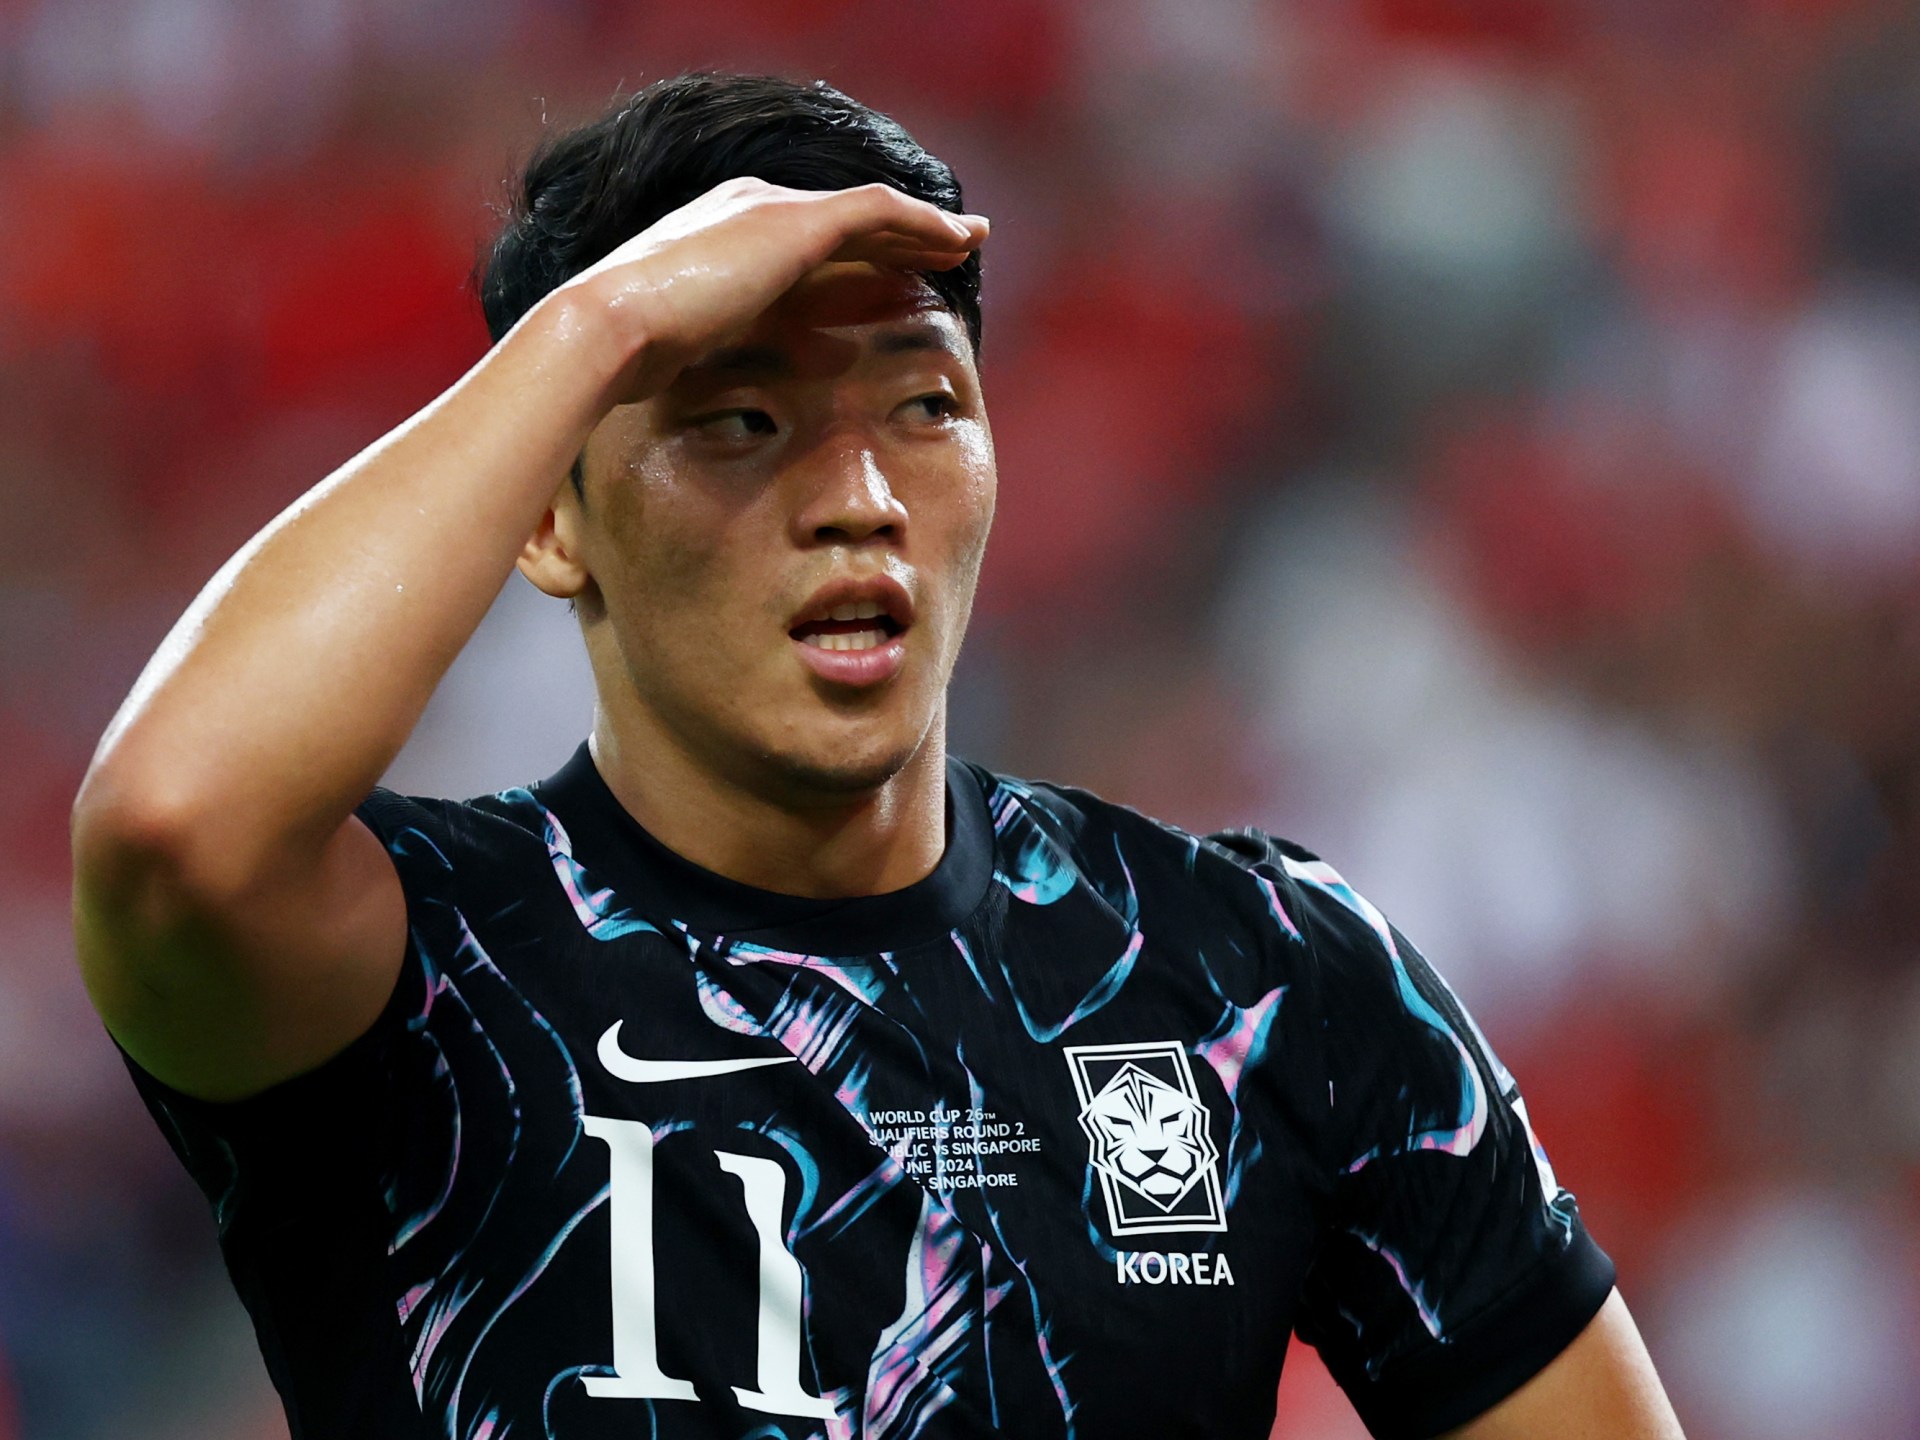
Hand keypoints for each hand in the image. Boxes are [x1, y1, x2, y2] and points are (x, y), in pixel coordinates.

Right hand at [553, 178, 987, 405]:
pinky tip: (956, 241)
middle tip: (950, 244)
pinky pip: (879, 213)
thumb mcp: (696, 351)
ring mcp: (772, 208)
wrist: (610, 329)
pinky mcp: (794, 221)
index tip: (896, 269)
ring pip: (872, 210)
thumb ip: (742, 350)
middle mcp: (750, 206)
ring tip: (968, 240)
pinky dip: (921, 223)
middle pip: (847, 216)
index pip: (810, 235)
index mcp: (724, 232)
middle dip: (902, 230)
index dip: (858, 250)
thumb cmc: (634, 358)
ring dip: (924, 224)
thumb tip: (798, 378)